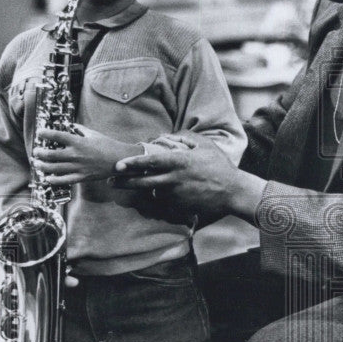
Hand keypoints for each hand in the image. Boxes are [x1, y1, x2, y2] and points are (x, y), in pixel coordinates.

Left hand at [33, 126, 141, 184]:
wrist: (119, 159)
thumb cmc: (107, 145)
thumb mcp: (93, 134)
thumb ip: (80, 130)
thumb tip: (71, 126)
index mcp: (78, 142)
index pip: (56, 136)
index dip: (45, 134)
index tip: (39, 133)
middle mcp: (75, 154)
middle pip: (51, 155)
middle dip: (40, 154)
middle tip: (36, 152)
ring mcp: (78, 167)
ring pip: (54, 168)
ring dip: (43, 166)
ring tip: (38, 164)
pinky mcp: (82, 177)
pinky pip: (65, 180)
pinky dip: (54, 180)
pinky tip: (48, 178)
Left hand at [110, 131, 265, 222]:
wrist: (232, 192)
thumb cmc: (219, 166)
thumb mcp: (204, 145)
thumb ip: (184, 138)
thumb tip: (168, 135)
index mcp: (178, 162)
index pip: (150, 162)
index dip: (132, 163)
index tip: (118, 165)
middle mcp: (174, 179)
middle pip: (142, 182)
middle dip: (124, 182)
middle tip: (110, 181)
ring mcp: (176, 195)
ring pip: (153, 192)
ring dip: (145, 189)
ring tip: (133, 186)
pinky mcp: (180, 206)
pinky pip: (165, 201)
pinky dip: (161, 197)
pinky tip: (161, 193)